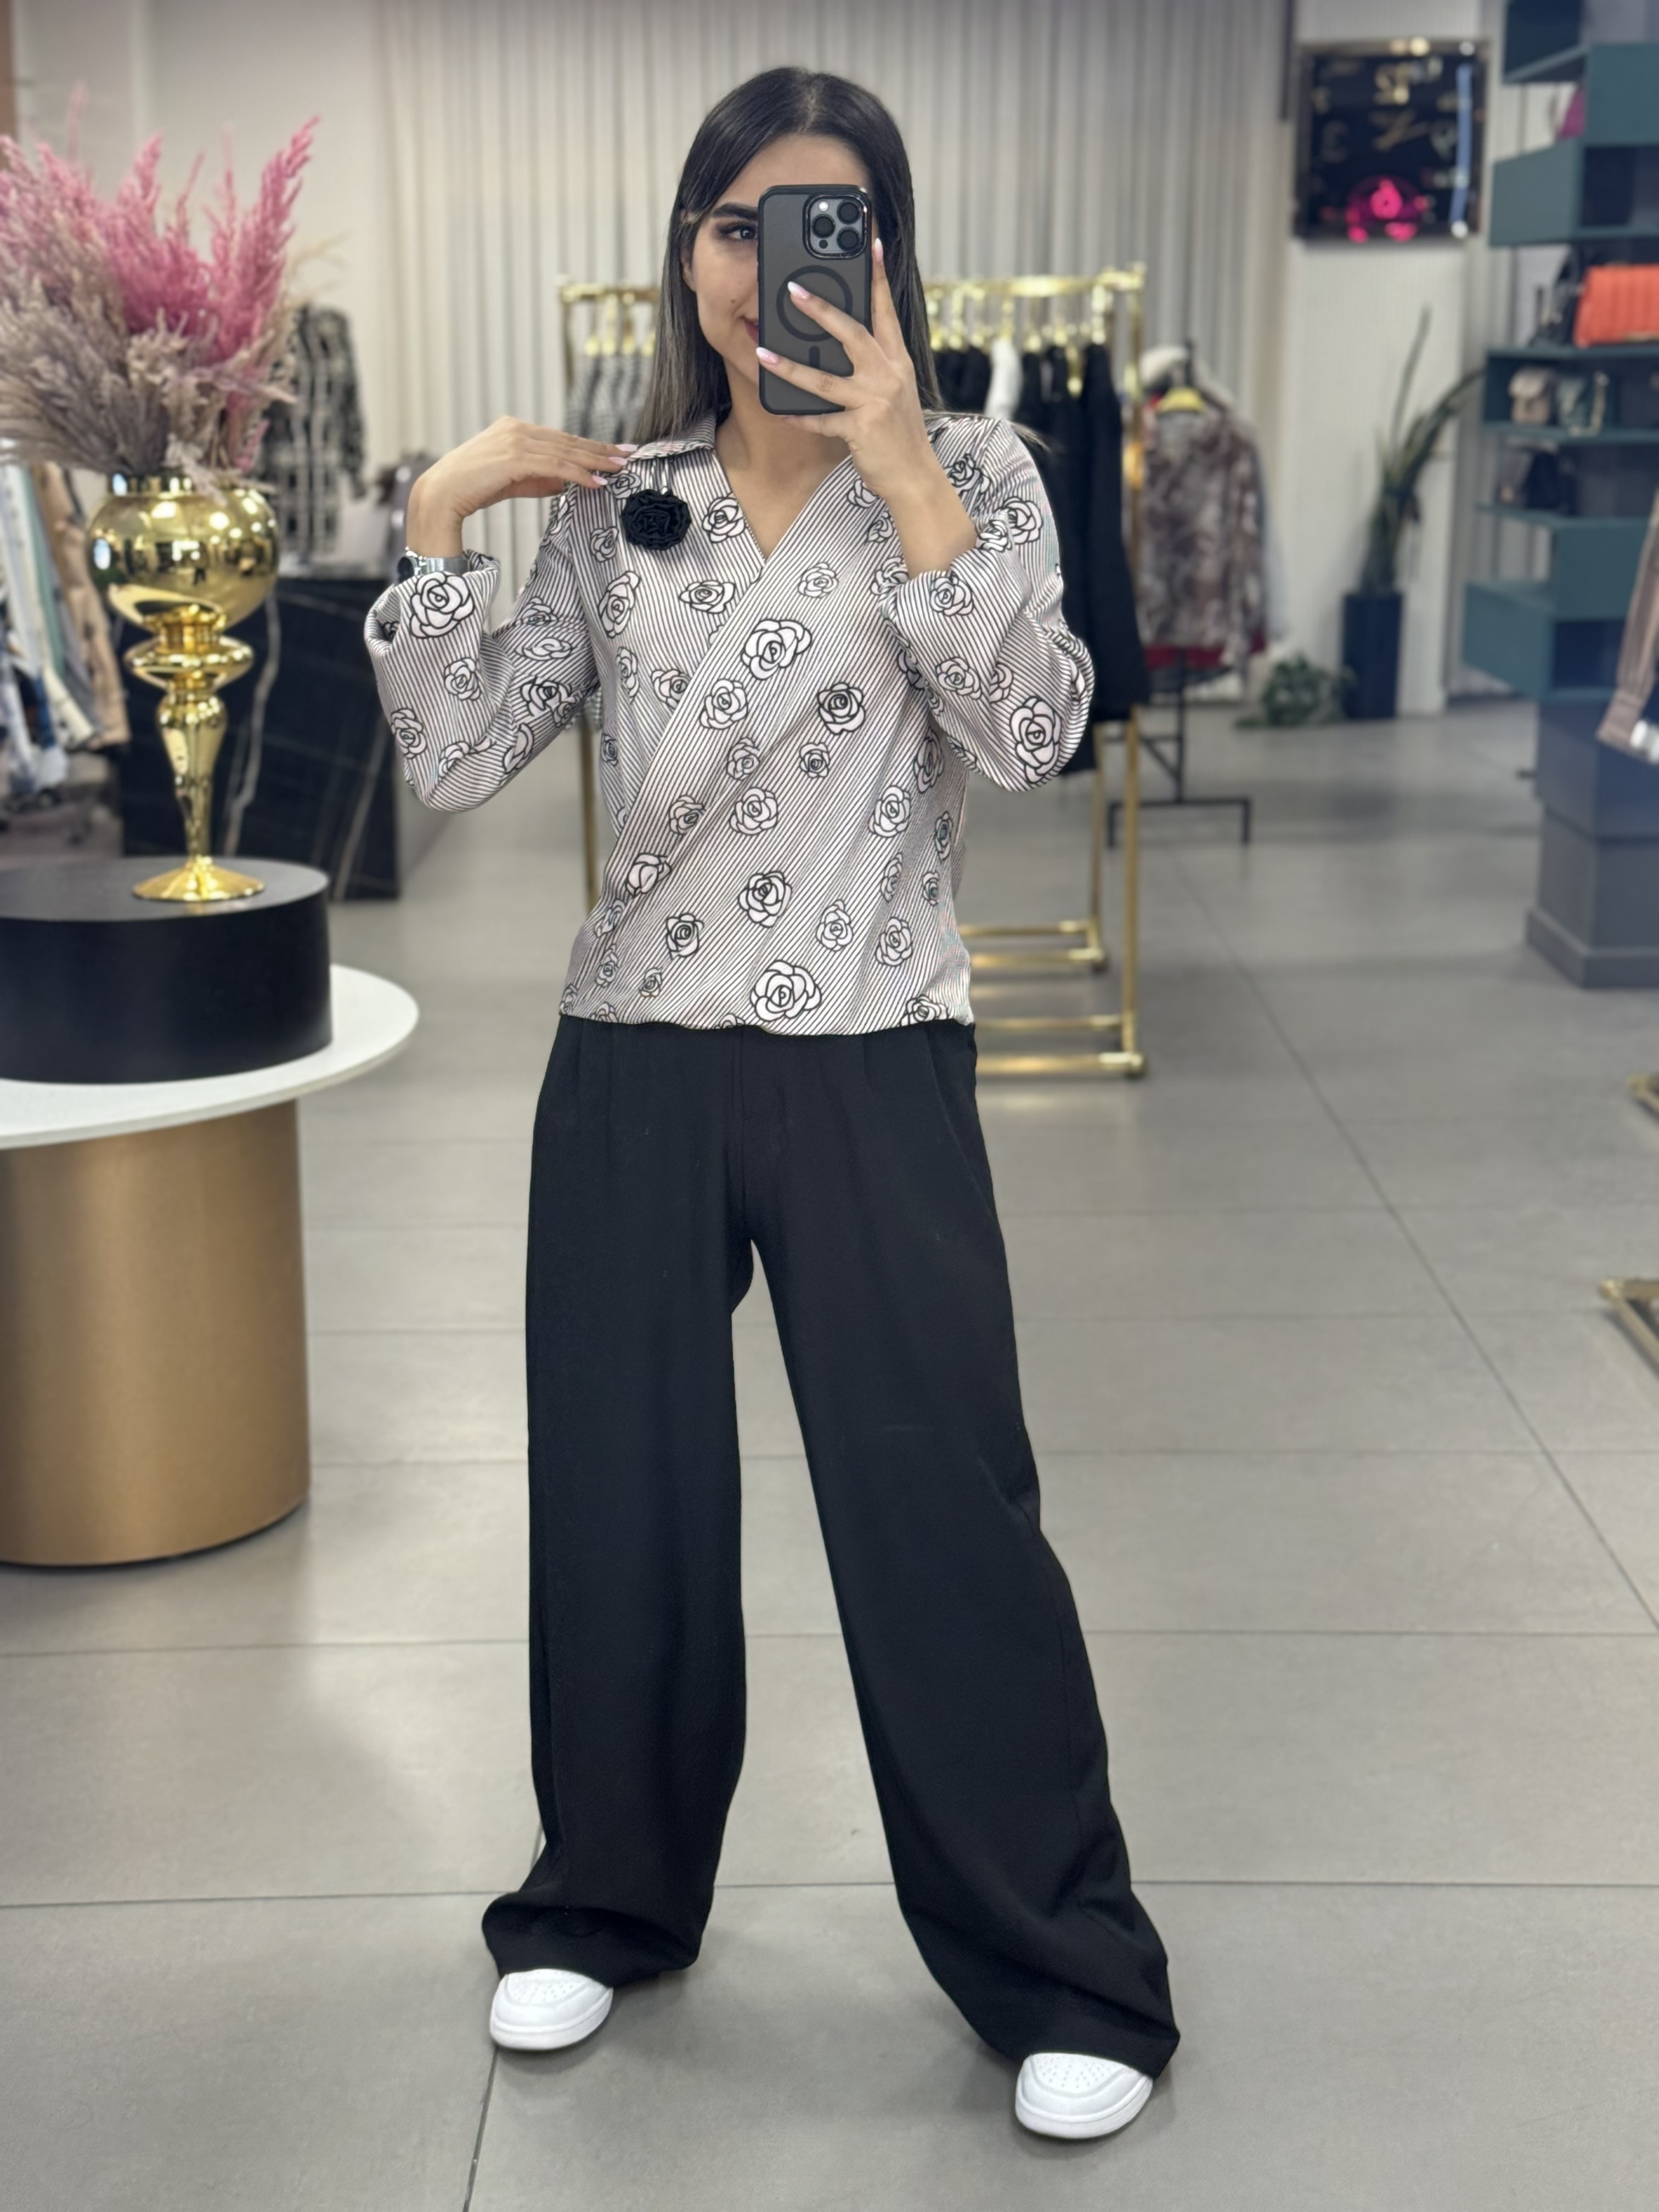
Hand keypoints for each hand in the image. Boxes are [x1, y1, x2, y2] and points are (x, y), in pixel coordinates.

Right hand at [407, 417, 634, 553]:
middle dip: (600, 450)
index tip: (614, 451)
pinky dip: (578, 474)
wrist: (442, 493)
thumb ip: (541, 478)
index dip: (590, 446)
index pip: (561, 438)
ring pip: (565, 452)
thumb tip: (570, 482)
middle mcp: (517, 429)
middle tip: (628, 455)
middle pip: (568, 441)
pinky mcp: (514, 456)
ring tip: (619, 469)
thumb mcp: (514, 481)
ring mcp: (515, 440)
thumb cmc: (475, 488)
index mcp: (516, 429)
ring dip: (595, 461)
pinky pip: (555, 466)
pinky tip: (596, 482)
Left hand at [756, 239, 937, 502]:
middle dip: (822, 310)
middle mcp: (888, 376)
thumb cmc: (901, 434)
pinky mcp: (861, 429)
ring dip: (790, 366)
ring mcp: (874, 402)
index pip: (886, 312)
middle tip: (793, 290)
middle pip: (853, 334)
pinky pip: (821, 421)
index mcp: (898, 362)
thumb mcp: (896, 392)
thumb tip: (844, 345)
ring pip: (826, 379)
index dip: (878, 277)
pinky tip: (778, 409)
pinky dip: (798, 417)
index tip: (869, 245)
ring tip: (763, 351)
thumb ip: (876, 366)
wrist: (916, 477)